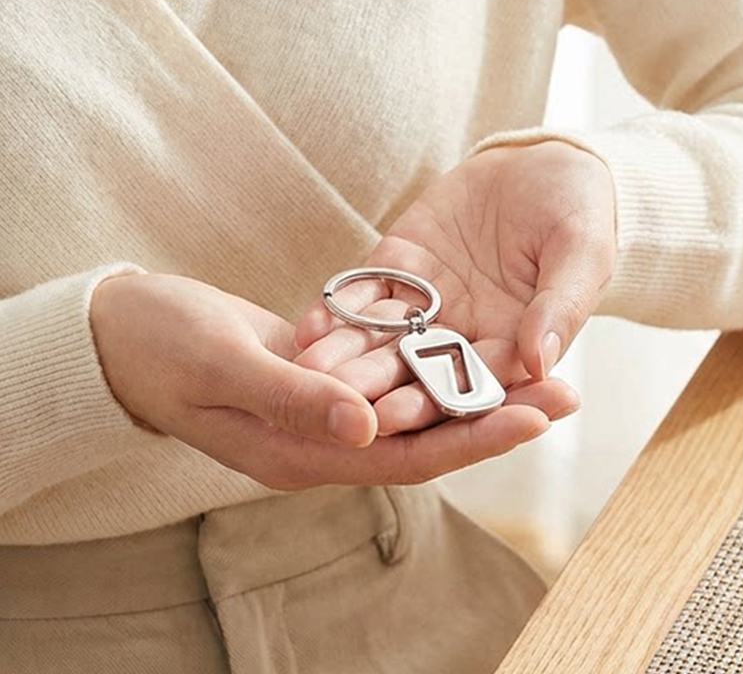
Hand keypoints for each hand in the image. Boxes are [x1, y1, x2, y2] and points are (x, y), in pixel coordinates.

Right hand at [90, 272, 548, 487]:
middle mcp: (325, 439)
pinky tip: (471, 342)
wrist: (126, 334)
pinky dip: (433, 361)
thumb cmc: (162, 347)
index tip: (535, 415)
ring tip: (539, 365)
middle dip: (496, 414)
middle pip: (428, 434)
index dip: (472, 437)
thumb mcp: (222, 367)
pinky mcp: (326, 376)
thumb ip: (291, 399)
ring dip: (474, 386)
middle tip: (567, 389)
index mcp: (303, 452)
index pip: (406, 455)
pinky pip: (392, 374)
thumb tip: (366, 425)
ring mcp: (327, 410)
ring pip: (416, 404)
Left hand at [296, 141, 614, 433]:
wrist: (544, 166)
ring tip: (308, 370)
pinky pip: (365, 292)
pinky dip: (338, 308)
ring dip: (346, 356)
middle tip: (335, 403)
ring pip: (381, 339)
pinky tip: (309, 325)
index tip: (395, 416)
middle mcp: (464, 335)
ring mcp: (427, 303)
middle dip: (375, 388)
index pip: (470, 385)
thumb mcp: (582, 253)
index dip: (432, 402)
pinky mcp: (399, 267)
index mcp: (512, 347)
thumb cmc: (579, 211)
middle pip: (415, 373)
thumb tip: (541, 362)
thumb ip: (560, 306)